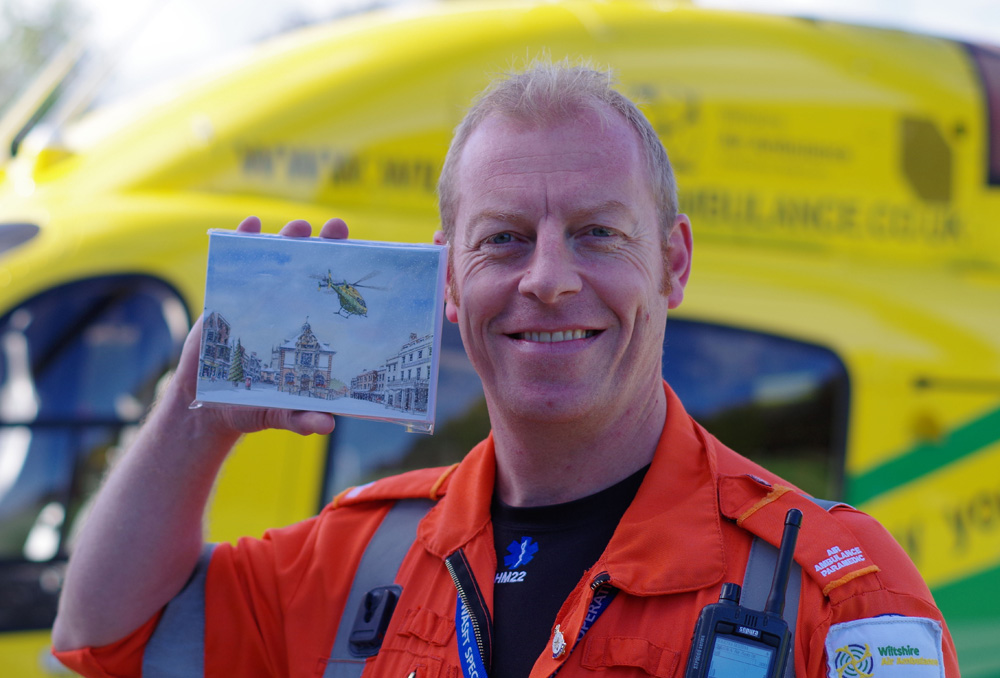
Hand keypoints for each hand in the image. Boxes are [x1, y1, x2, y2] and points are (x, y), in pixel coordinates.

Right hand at [171, 216, 348, 438]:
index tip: (365, 258)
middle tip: (337, 228)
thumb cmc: (252, 408)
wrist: (206, 406)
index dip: (347, 281)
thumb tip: (327, 425)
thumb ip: (301, 418)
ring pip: (276, 262)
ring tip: (298, 224)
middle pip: (309, 273)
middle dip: (323, 247)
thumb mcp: (280, 413)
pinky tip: (248, 224)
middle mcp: (287, 311)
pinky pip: (235, 264)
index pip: (332, 301)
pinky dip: (240, 240)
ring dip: (286, 238)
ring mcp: (258, 302)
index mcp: (307, 334)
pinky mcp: (227, 299)